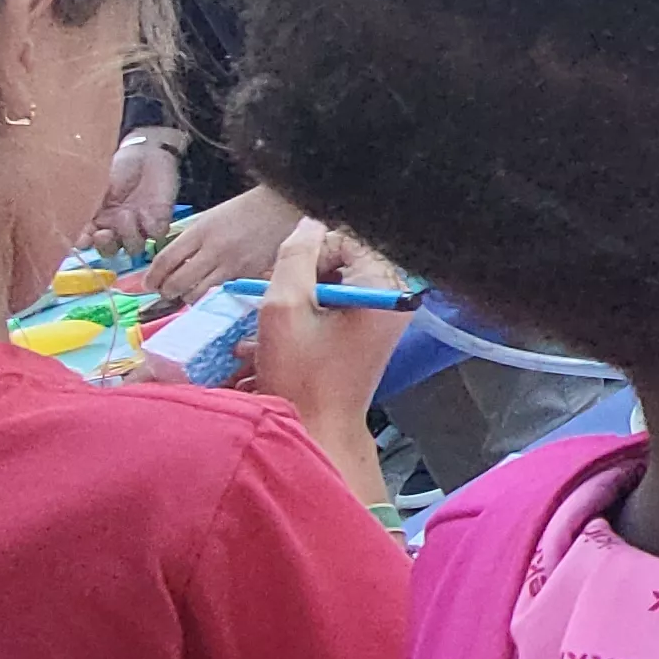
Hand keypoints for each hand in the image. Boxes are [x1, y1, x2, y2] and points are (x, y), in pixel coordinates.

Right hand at [88, 136, 178, 257]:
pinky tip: (147, 213)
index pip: (88, 241)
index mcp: (97, 220)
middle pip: (110, 251)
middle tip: (104, 233)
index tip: (83, 239)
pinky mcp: (159, 220)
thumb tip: (75, 223)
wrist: (146, 153)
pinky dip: (152, 227)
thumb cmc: (119, 168)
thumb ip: (87, 202)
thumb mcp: (98, 183)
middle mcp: (117, 228)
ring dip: (129, 235)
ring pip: (133, 247)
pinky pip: (157, 234)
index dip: (85, 243)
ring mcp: (138, 227)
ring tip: (127, 213)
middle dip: (106, 245)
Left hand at [146, 184, 305, 305]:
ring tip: (186, 294)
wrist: (282, 208)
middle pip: (177, 281)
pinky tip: (210, 290)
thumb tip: (174, 259)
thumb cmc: (247, 210)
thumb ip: (193, 238)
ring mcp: (231, 264)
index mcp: (200, 230)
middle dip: (167, 291)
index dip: (153, 276)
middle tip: (165, 292)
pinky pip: (220, 290)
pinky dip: (210, 293)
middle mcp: (213, 249)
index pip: (166, 260)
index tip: (149, 283)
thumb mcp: (212, 217)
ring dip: (187, 296)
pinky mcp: (247, 274)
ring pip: (197, 292)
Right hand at [240, 219, 403, 506]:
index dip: (308, 255)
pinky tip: (273, 343)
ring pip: (331, 288)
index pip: (346, 239)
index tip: (286, 285)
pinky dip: (302, 321)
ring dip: (294, 302)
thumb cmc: (302, 378)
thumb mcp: (285, 307)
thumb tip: (308, 224)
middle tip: (270, 303)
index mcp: (384, 289)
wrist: (319, 434)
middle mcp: (392, 301)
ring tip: (266, 329)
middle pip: (339, 262)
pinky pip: (334, 312)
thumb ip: (295, 257)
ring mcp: (382, 322)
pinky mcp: (367, 340)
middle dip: (298, 280)